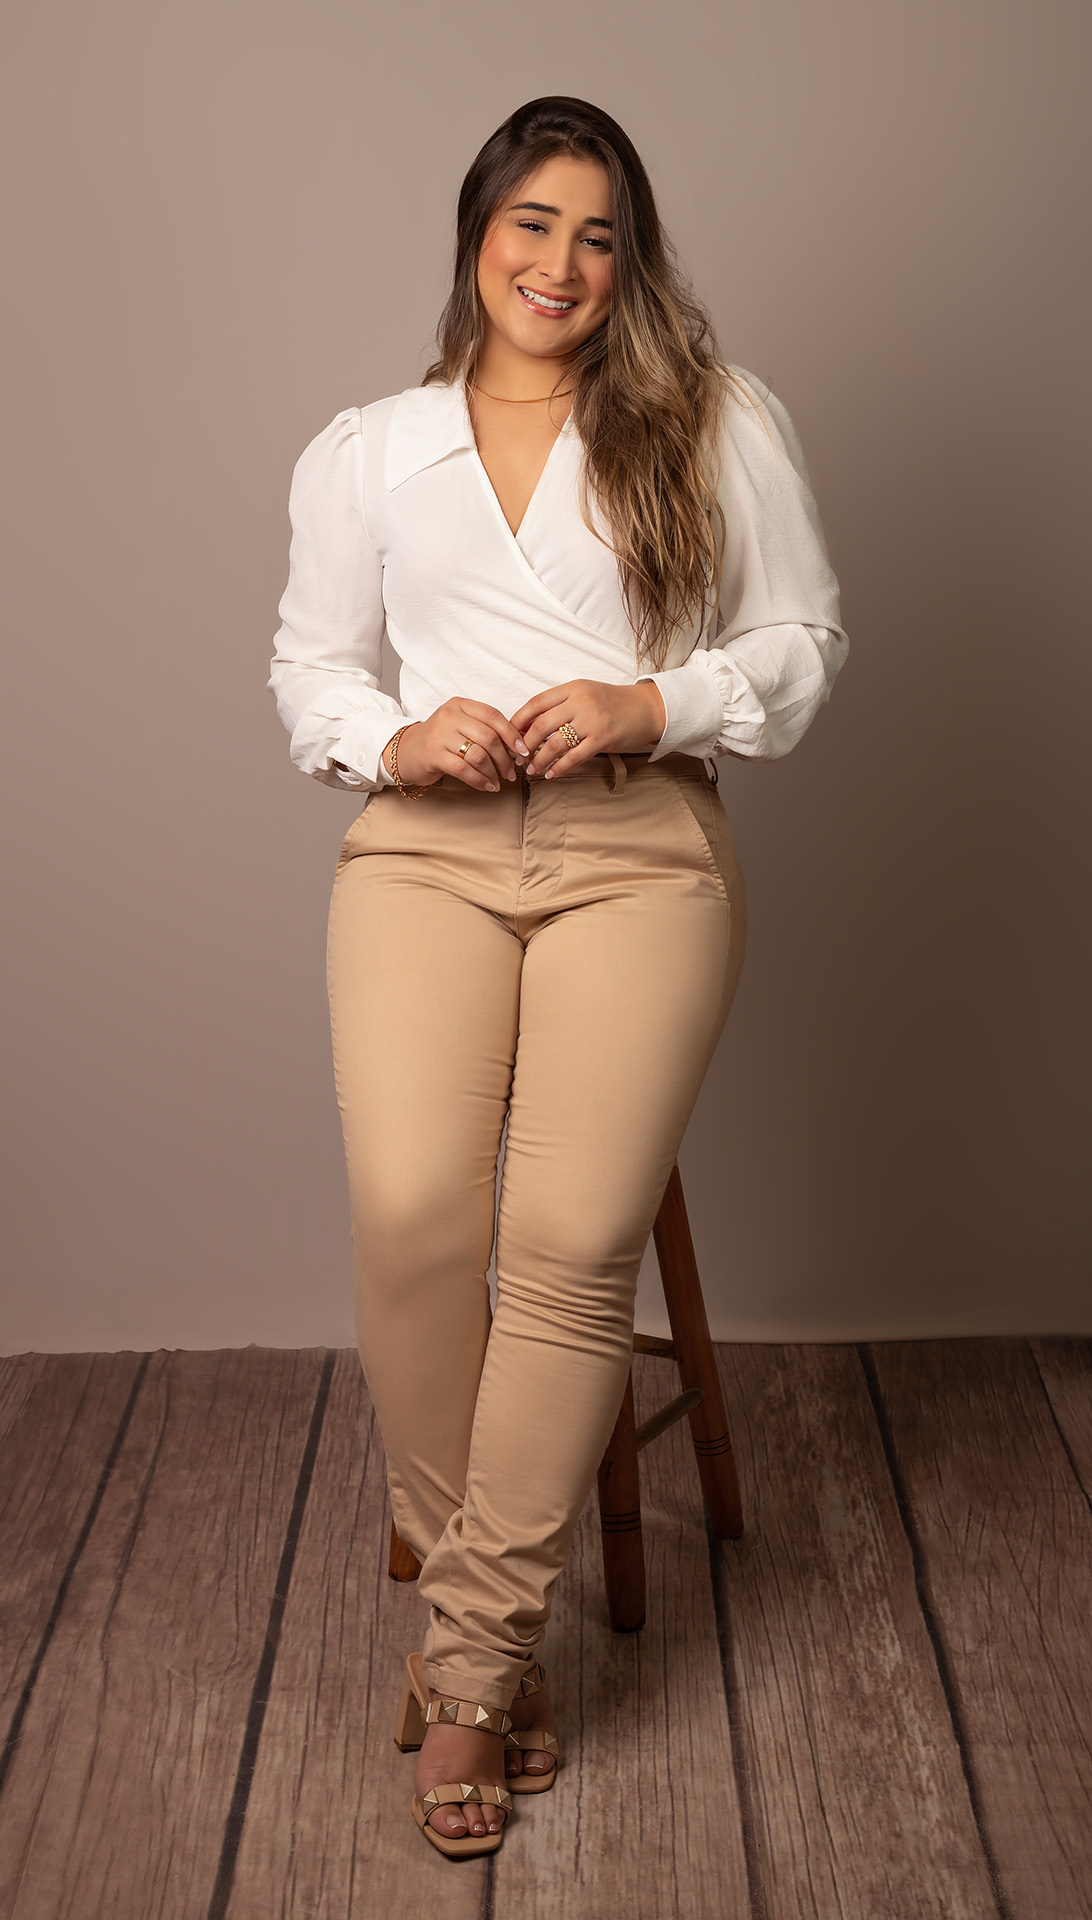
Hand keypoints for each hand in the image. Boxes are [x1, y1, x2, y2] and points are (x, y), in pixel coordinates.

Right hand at [382, 699, 530, 791]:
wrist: (406, 751)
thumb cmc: (440, 740)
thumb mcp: (461, 725)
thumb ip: (484, 729)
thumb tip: (518, 745)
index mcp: (460, 704)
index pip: (493, 716)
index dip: (512, 734)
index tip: (523, 751)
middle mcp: (449, 716)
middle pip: (489, 737)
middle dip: (505, 758)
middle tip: (511, 772)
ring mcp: (440, 735)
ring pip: (478, 755)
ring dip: (493, 772)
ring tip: (498, 781)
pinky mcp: (433, 755)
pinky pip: (464, 770)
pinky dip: (480, 780)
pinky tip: (487, 786)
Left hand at [508, 680, 666, 778]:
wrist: (647, 709)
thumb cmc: (614, 703)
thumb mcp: (586, 694)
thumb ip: (562, 705)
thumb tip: (531, 724)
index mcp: (573, 688)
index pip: (536, 703)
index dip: (518, 720)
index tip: (509, 735)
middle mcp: (580, 702)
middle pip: (541, 724)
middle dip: (524, 744)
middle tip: (516, 757)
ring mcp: (592, 720)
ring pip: (555, 743)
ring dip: (539, 759)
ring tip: (531, 769)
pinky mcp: (603, 738)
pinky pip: (574, 756)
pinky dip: (559, 768)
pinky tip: (551, 774)